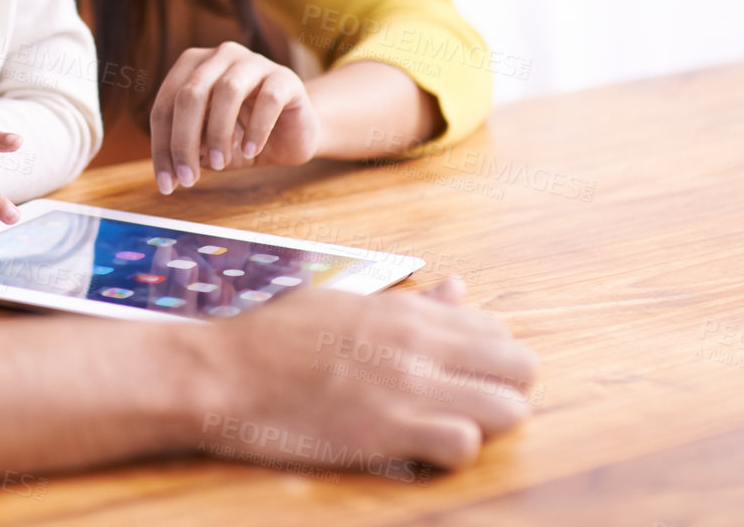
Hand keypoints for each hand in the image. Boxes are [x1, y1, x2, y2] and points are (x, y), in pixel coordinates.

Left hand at [151, 42, 322, 193]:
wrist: (291, 135)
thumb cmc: (242, 136)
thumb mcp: (208, 146)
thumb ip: (190, 147)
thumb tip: (173, 163)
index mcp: (191, 67)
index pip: (164, 106)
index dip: (161, 146)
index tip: (165, 184)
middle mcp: (219, 56)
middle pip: (189, 95)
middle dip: (183, 141)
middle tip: (187, 178)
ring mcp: (253, 62)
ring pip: (226, 91)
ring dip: (218, 133)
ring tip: (220, 164)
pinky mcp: (284, 78)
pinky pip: (268, 99)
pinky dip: (256, 129)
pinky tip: (251, 150)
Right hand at [202, 279, 536, 472]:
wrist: (222, 373)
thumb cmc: (273, 338)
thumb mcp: (345, 302)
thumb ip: (410, 302)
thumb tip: (458, 288)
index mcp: (407, 312)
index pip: (497, 331)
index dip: (486, 361)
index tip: (457, 377)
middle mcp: (419, 344)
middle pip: (521, 369)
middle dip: (502, 392)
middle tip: (460, 408)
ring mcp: (408, 387)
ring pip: (509, 410)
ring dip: (486, 426)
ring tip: (443, 430)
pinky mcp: (390, 430)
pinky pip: (465, 445)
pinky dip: (453, 454)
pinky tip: (421, 450)